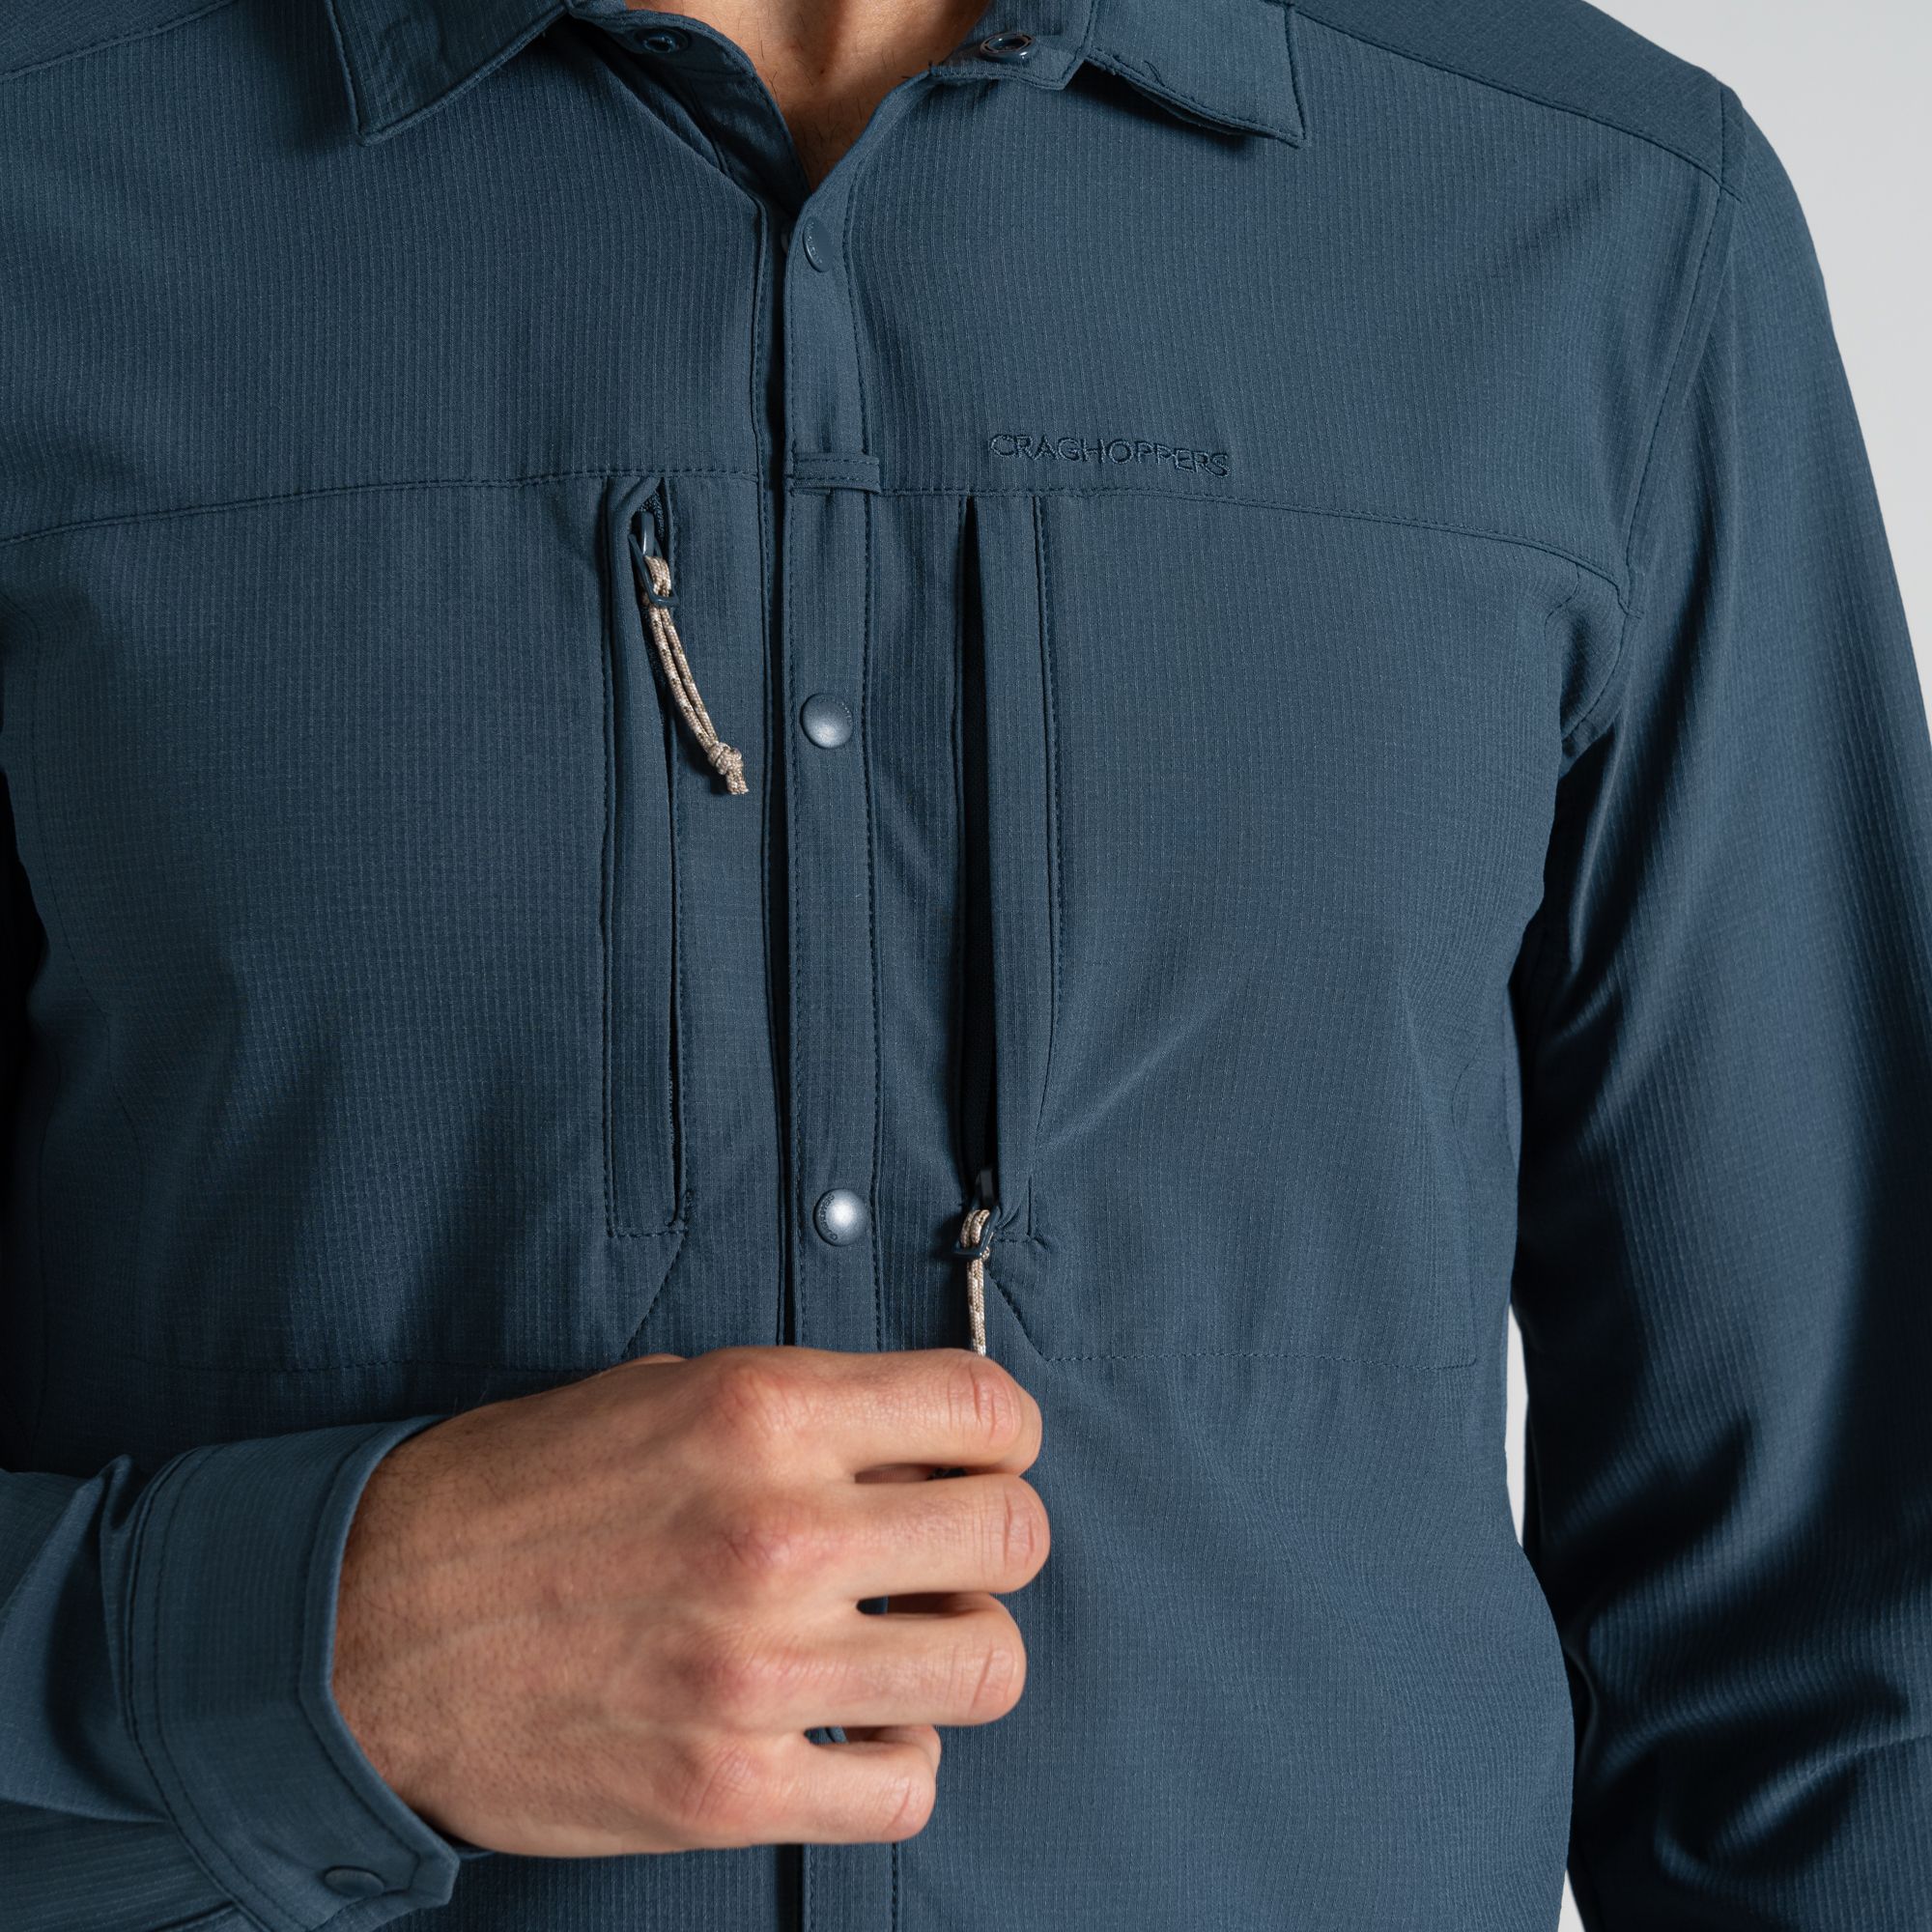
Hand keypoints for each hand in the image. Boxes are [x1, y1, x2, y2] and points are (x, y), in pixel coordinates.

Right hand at [330, 1345, 1048, 1856]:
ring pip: (989, 1666)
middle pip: (1013, 1533)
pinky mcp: (730, 1787)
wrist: (366, 1630)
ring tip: (906, 1638)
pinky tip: (851, 1723)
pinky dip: (898, 1756)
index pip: (984, 1407)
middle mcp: (777, 1533)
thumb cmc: (510, 1499)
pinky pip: (908, 1786)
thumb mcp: (660, 1395)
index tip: (984, 1451)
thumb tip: (912, 1436)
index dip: (1002, 1430)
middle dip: (997, 1533)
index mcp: (763, 1412)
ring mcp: (759, 1671)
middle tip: (952, 1546)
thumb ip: (800, 1411)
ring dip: (963, 1647)